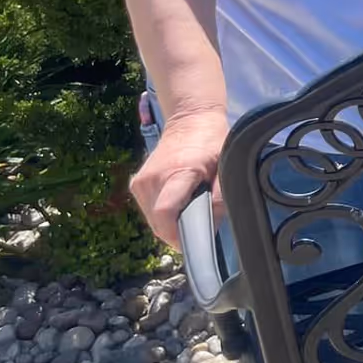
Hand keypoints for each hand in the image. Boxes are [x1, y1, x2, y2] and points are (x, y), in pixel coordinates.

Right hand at [130, 107, 226, 247]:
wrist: (189, 120)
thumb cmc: (211, 142)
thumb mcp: (226, 165)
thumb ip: (222, 196)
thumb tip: (211, 225)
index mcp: (177, 173)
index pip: (165, 213)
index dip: (177, 235)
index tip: (193, 242)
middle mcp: (152, 179)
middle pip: (159, 223)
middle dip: (178, 232)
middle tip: (199, 225)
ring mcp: (141, 182)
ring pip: (153, 221)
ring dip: (170, 223)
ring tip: (190, 208)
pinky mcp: (136, 184)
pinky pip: (149, 211)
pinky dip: (163, 214)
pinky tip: (179, 202)